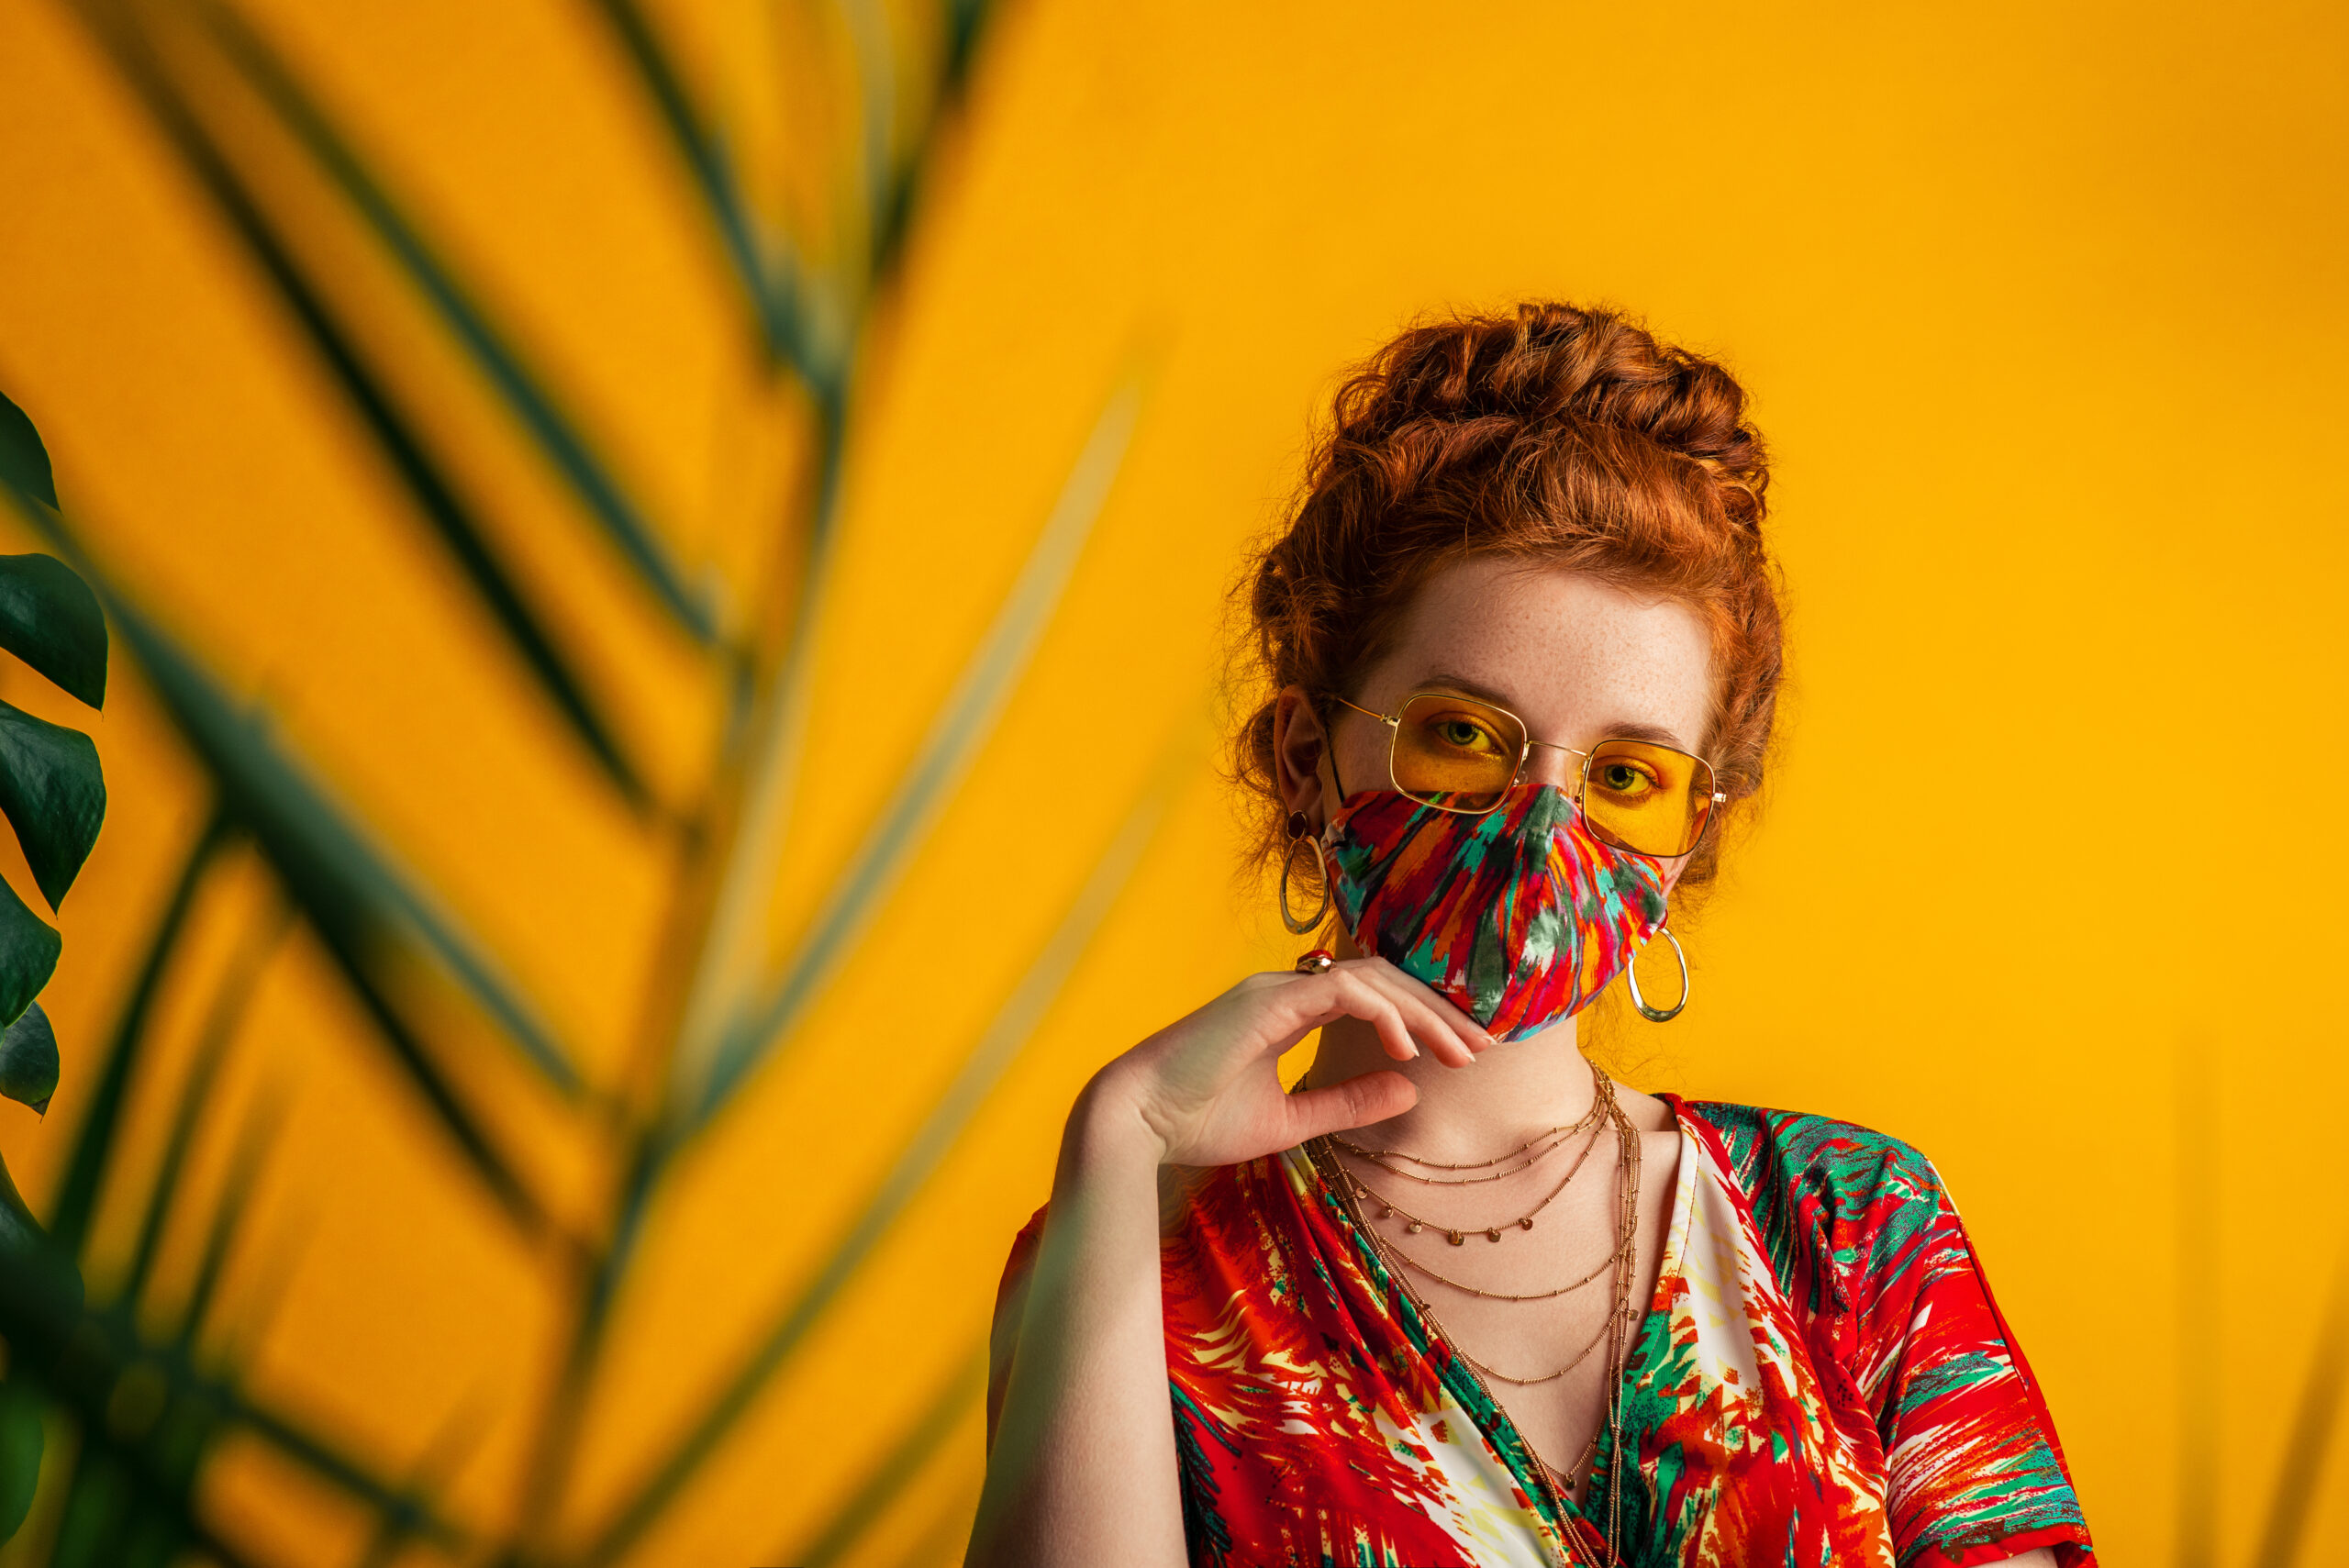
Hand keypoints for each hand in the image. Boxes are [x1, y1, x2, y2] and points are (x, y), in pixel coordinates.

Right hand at [1086, 956, 1492, 1168]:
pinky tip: (1406, 1048)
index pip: (1372, 997)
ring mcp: (1273, 989)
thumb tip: (1409, 1090)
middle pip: (1382, 981)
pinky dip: (1379, 1013)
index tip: (1463, 1055)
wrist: (1136, 1125)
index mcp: (1288, 1009)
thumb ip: (1347, 1101)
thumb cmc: (1197, 1122)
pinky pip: (1339, 992)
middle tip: (1482, 1048)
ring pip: (1370, 980)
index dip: (1422, 1020)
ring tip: (1458, 1052)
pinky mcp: (1265, 1001)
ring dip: (1421, 1014)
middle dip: (1437, 1013)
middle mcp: (1284, 989)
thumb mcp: (1292, 1119)